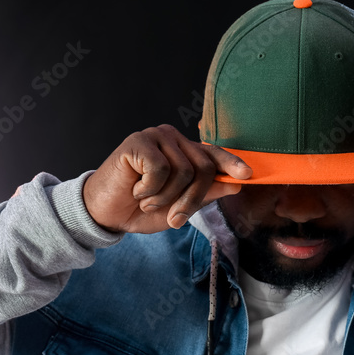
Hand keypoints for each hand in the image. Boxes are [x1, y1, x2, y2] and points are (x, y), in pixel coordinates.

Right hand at [83, 125, 250, 233]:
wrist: (106, 214)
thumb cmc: (142, 208)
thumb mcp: (179, 206)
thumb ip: (206, 194)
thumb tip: (236, 184)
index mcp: (186, 152)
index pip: (214, 154)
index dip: (231, 164)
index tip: (247, 175)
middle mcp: (173, 139)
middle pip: (204, 168)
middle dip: (191, 199)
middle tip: (175, 218)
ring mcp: (156, 136)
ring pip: (183, 171)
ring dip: (165, 198)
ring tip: (148, 201)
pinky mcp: (138, 141)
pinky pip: (160, 169)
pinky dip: (150, 189)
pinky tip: (136, 189)